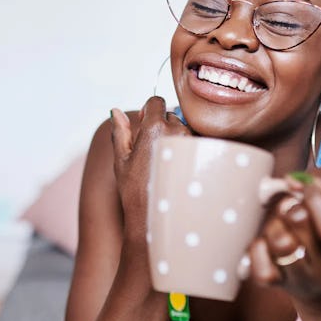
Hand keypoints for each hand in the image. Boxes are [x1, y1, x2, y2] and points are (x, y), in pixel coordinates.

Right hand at [110, 96, 190, 244]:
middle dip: (163, 128)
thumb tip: (116, 111)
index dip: (149, 111)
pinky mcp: (204, 156)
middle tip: (154, 153)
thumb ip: (120, 131)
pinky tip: (179, 171)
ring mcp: (194, 143)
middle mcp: (178, 130)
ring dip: (177, 140)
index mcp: (155, 126)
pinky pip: (196, 145)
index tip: (145, 126)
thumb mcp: (121, 160)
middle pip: (171, 116)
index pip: (157, 102)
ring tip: (167, 165)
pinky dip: (189, 152)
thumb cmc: (134, 191)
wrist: (155, 219)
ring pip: (185, 130)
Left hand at [249, 168, 320, 302]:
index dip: (315, 197)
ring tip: (282, 224)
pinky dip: (259, 245)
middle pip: (299, 223)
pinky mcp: (275, 284)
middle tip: (293, 206)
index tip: (307, 187)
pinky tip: (269, 242)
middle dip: (291, 204)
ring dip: (274, 223)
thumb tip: (293, 180)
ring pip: (278, 241)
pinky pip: (258, 260)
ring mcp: (302, 280)